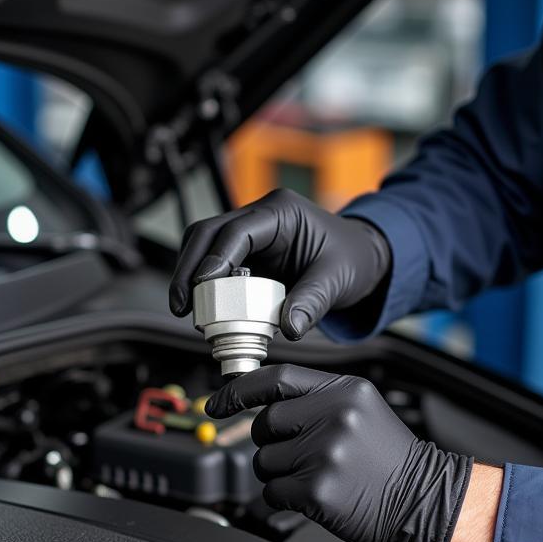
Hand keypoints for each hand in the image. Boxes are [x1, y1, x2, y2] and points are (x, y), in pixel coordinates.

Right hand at [169, 189, 390, 339]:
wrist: (360, 259)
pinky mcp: (246, 257)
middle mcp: (259, 218)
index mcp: (281, 212)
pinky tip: (206, 312)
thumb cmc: (351, 258)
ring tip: (190, 313)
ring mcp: (249, 237)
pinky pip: (216, 267)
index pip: (237, 230)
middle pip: (207, 234)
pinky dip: (207, 288)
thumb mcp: (337, 279)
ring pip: (204, 248)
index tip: (201, 285)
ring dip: (191, 278)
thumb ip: (312, 302)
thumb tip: (288, 329)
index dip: (215, 257)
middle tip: (182, 305)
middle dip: (189, 268)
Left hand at [205, 364, 473, 541]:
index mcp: (342, 390)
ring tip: (316, 475)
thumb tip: (261, 403)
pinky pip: (272, 492)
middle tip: (301, 454)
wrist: (425, 497)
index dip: (237, 391)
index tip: (215, 402)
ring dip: (279, 473)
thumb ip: (315, 399)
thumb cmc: (388, 458)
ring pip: (264, 461)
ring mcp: (324, 453)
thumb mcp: (360, 408)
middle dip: (271, 442)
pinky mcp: (317, 489)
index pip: (275, 379)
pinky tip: (315, 495)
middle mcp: (332, 416)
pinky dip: (285, 498)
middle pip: (264, 423)